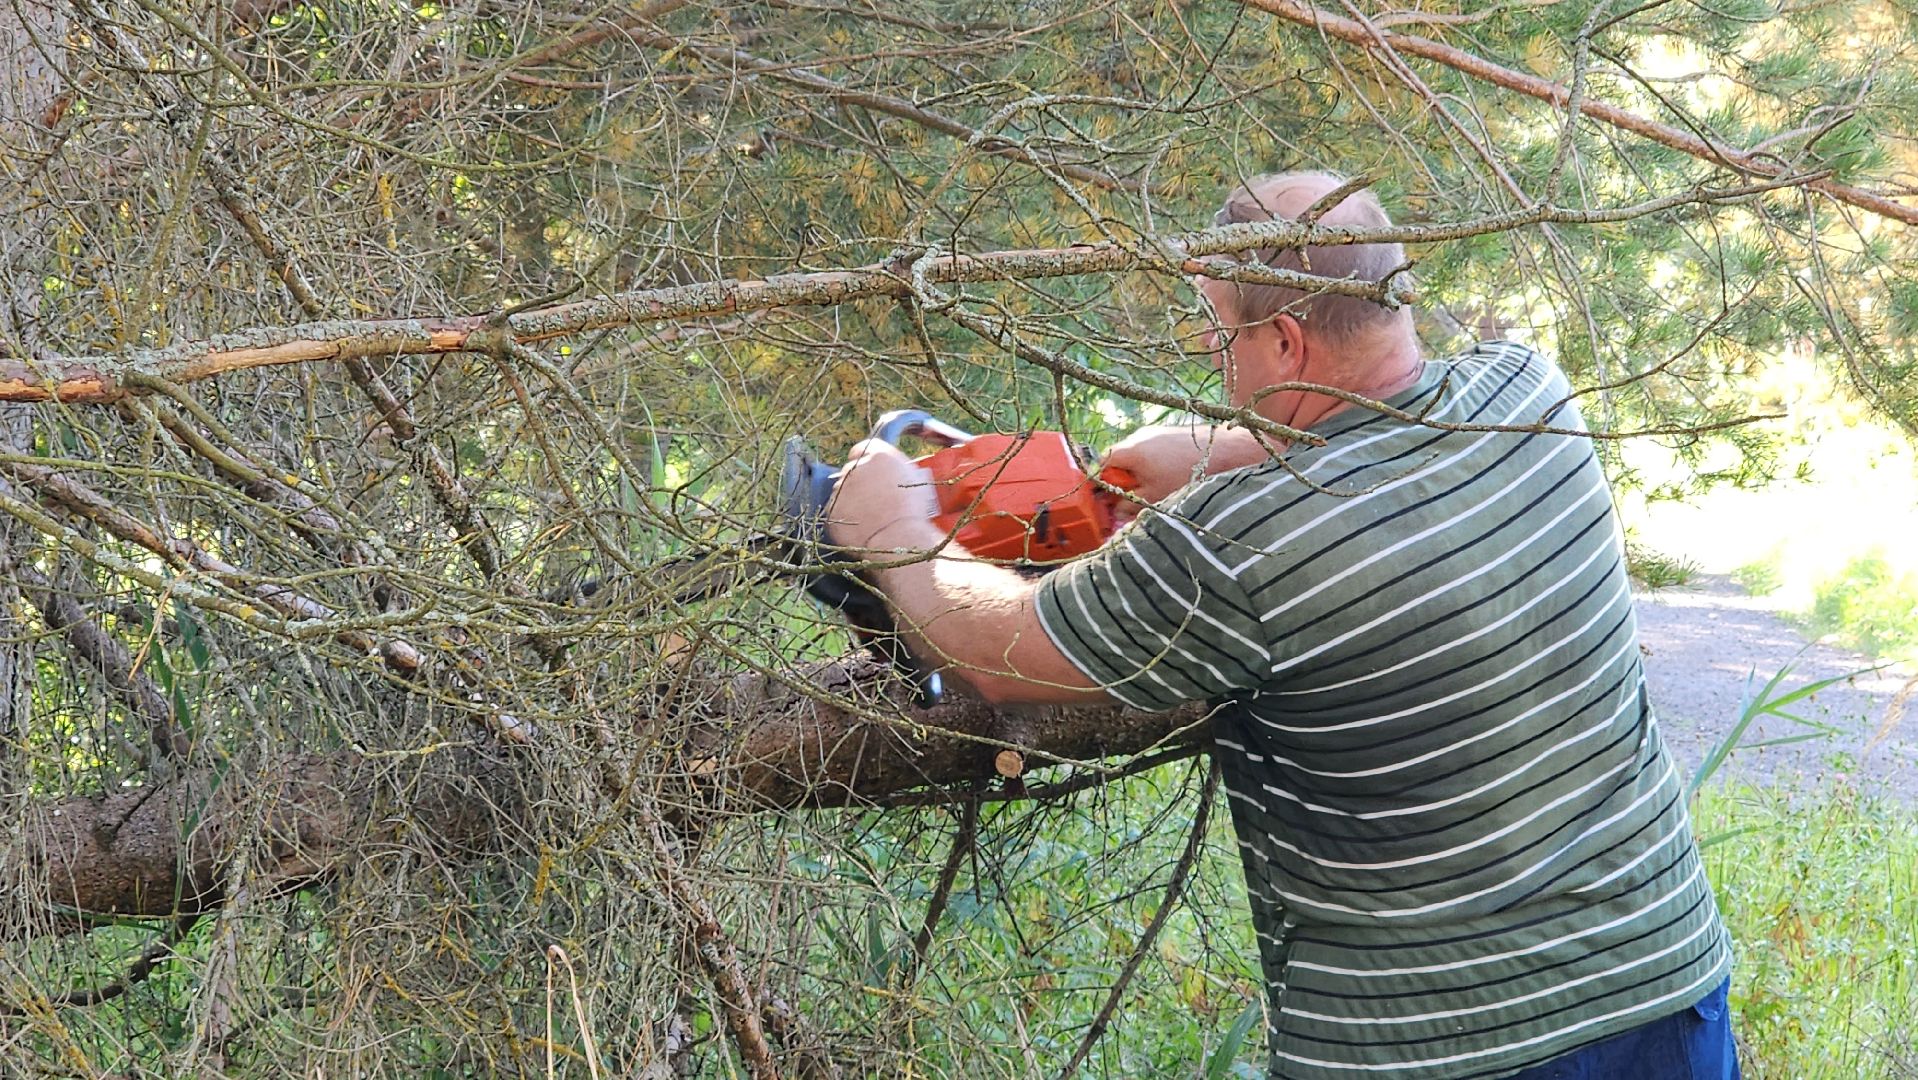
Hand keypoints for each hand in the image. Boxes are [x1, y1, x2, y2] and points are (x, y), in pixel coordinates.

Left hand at [825, 439, 939, 552]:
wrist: (899, 538)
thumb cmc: (913, 511)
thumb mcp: (915, 479)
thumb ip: (896, 467)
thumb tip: (890, 469)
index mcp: (879, 455)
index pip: (862, 448)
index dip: (866, 460)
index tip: (871, 471)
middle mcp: (855, 467)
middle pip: (851, 470)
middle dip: (859, 482)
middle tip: (874, 499)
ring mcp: (840, 488)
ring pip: (842, 491)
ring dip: (851, 500)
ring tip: (869, 517)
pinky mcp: (831, 509)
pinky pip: (836, 511)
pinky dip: (844, 518)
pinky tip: (860, 527)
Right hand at [1103, 424, 1281, 520]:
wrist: (1226, 451)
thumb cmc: (1188, 475)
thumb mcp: (1155, 497)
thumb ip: (1130, 505)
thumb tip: (1117, 510)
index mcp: (1130, 450)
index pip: (1102, 462)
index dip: (1101, 481)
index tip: (1106, 497)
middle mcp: (1140, 436)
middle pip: (1119, 458)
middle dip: (1122, 479)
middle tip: (1130, 497)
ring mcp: (1156, 431)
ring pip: (1137, 454)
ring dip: (1140, 472)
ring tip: (1154, 488)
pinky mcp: (1171, 432)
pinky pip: (1153, 449)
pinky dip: (1154, 464)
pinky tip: (1170, 476)